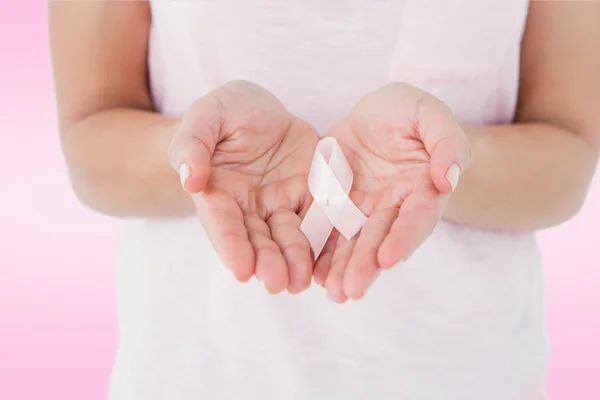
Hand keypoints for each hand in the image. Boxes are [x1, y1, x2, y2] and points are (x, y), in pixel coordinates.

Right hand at [168, 80, 318, 293]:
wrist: (260, 109)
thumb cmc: (225, 112)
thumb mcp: (205, 116)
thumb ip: (192, 144)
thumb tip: (190, 179)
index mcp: (219, 193)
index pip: (223, 223)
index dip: (231, 245)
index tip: (241, 269)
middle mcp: (250, 207)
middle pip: (258, 238)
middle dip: (267, 261)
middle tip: (278, 284)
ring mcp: (281, 203)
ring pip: (289, 236)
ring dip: (295, 260)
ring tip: (302, 282)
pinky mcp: (310, 194)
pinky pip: (320, 217)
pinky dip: (324, 239)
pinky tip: (331, 260)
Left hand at [313, 82, 471, 302]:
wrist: (377, 114)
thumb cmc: (409, 112)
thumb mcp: (429, 113)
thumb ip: (447, 142)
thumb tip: (447, 180)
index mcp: (422, 189)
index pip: (417, 218)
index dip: (404, 238)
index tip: (389, 260)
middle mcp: (393, 207)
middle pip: (380, 238)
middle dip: (366, 264)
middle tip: (351, 290)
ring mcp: (362, 209)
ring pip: (351, 241)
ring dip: (342, 268)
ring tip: (331, 291)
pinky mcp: (334, 204)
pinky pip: (324, 228)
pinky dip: (319, 251)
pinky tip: (311, 273)